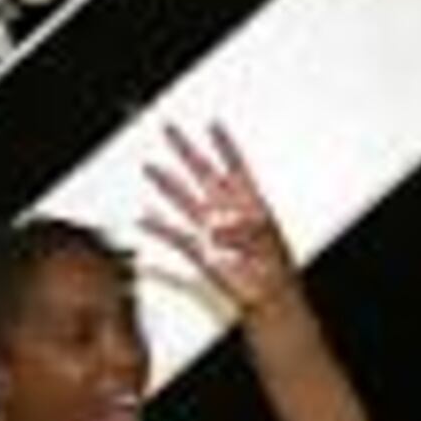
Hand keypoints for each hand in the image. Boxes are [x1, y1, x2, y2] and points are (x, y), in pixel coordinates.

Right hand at [136, 120, 300, 315]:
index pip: (235, 165)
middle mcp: (227, 211)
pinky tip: (145, 218)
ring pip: (185, 199)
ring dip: (168, 184)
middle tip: (170, 131)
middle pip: (202, 173)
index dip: (224, 145)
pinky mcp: (200, 250)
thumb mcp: (266, 241)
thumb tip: (218, 231)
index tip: (213, 124)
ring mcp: (211, 229)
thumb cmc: (275, 268)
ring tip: (152, 167)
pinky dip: (159, 227)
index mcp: (250, 202)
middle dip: (186, 151)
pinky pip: (175, 235)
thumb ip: (243, 230)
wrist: (270, 297)